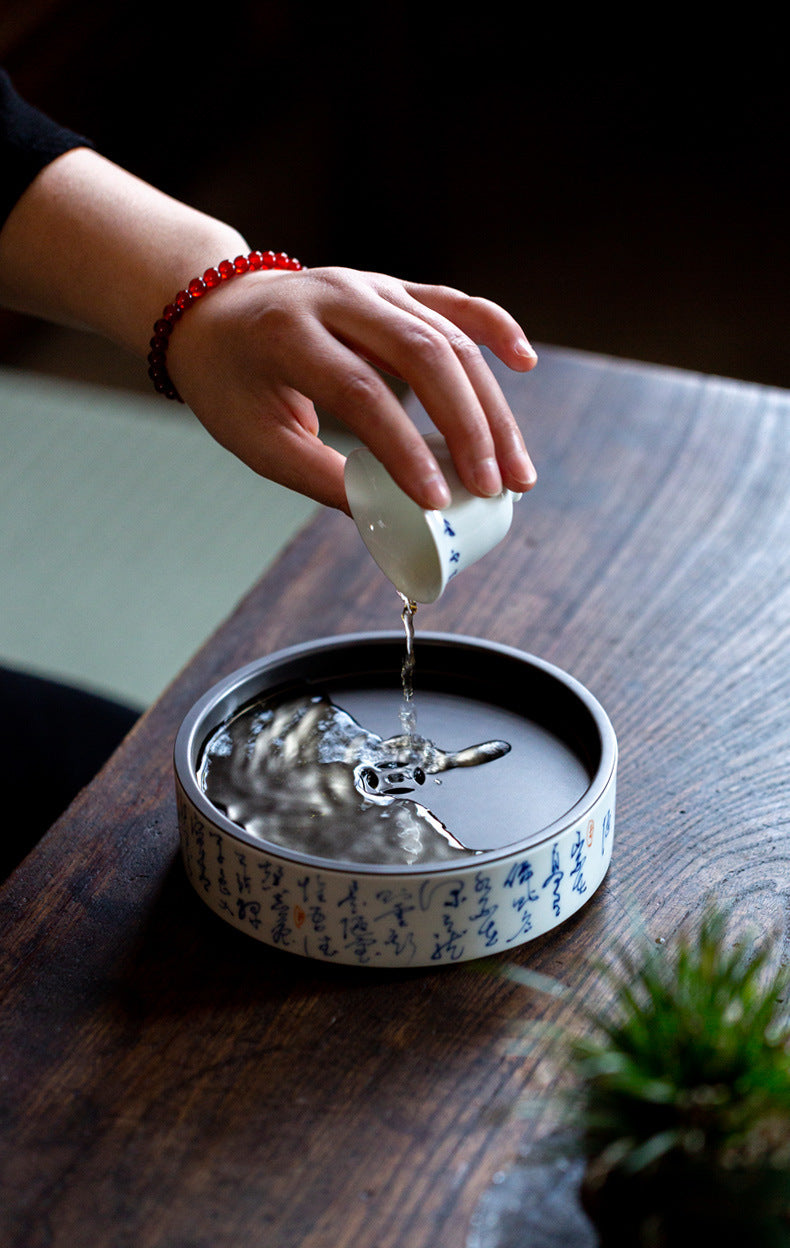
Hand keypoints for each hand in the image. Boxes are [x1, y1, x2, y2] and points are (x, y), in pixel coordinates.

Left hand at [166, 265, 537, 512]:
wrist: (215, 312)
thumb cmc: (232, 382)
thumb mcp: (254, 437)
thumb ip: (318, 476)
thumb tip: (388, 520)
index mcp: (289, 333)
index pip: (361, 391)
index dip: (403, 448)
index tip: (436, 501)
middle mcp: (337, 297)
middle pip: (424, 355)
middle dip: (469, 427)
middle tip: (495, 488)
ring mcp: (371, 286)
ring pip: (451, 338)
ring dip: (491, 406)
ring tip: (515, 468)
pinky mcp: (394, 288)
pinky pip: (455, 302)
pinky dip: (494, 328)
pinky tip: (523, 363)